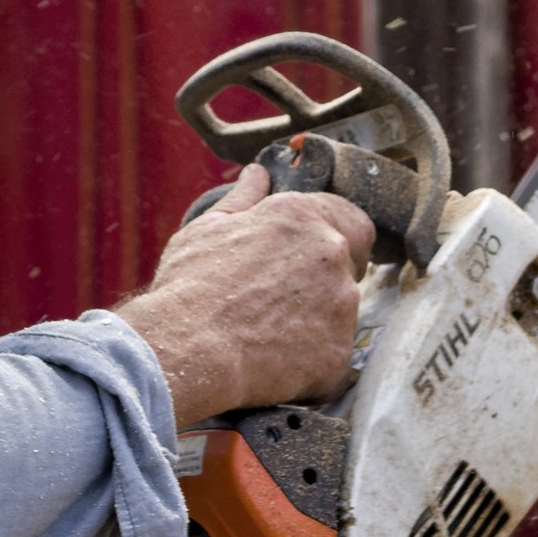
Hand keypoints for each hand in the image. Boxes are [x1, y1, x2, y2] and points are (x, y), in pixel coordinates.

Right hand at [115, 164, 374, 429]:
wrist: (185, 351)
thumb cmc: (189, 287)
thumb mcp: (207, 229)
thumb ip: (244, 198)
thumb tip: (258, 174)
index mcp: (301, 217)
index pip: (352, 220)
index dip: (338, 238)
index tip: (312, 259)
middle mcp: (331, 252)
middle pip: (351, 265)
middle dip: (326, 279)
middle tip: (284, 300)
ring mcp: (341, 304)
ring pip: (343, 311)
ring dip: (319, 320)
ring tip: (270, 334)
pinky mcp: (339, 352)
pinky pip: (335, 356)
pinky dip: (313, 361)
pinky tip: (275, 363)